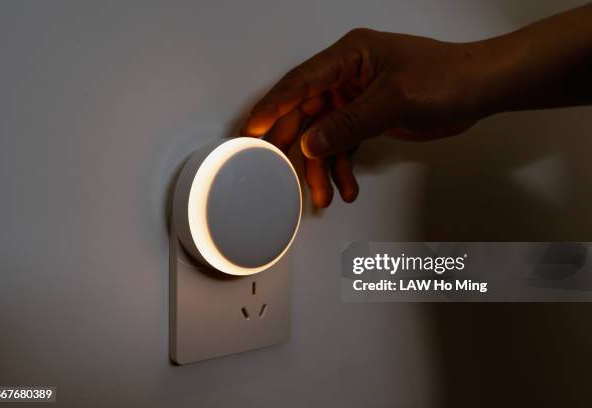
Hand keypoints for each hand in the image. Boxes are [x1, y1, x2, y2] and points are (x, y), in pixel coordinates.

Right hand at [241, 29, 491, 206]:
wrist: (481, 89)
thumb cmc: (447, 77)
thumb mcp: (394, 99)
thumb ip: (350, 123)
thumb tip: (312, 142)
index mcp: (349, 56)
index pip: (301, 82)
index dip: (274, 107)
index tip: (253, 129)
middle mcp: (347, 75)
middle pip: (307, 112)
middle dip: (297, 146)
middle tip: (278, 172)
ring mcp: (356, 98)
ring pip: (325, 135)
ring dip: (323, 166)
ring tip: (324, 194)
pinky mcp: (368, 117)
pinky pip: (344, 144)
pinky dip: (343, 166)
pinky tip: (346, 186)